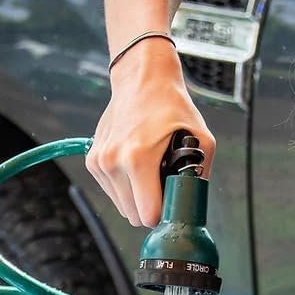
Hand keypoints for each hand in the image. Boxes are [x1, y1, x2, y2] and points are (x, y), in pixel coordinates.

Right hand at [86, 39, 214, 227]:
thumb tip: (194, 203)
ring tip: (150, 173)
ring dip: (137, 198)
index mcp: (138, 158)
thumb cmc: (170, 105)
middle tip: (164, 187)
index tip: (172, 203)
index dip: (163, 214)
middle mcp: (113, 162)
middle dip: (150, 207)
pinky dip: (125, 187)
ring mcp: (100, 163)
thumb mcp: (201, 138)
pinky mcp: (93, 162)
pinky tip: (136, 167)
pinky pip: (112, 193)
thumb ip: (200, 175)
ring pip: (122, 207)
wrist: (141, 79)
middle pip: (134, 215)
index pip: (148, 215)